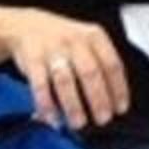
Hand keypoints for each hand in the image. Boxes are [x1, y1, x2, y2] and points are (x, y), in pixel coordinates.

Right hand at [8, 9, 128, 129]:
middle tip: (102, 119)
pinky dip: (47, 104)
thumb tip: (112, 99)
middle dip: (98, 99)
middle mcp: (76, 41)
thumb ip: (100, 64)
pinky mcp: (33, 59)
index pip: (112, 64)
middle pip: (91, 73)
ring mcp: (53, 50)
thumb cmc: (63, 40)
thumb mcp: (87, 42)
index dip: (118, 88)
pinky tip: (52, 117)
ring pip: (66, 80)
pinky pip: (40, 85)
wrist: (27, 26)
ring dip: (73, 105)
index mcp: (95, 37)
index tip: (120, 108)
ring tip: (79, 122)